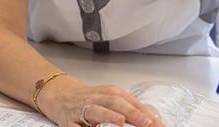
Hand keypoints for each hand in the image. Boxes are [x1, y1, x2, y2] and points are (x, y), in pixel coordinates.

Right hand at [38, 75, 163, 126]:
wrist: (60, 95)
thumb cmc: (90, 100)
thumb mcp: (112, 100)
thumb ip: (132, 109)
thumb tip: (155, 121)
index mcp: (110, 94)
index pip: (131, 102)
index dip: (145, 114)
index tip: (158, 124)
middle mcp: (96, 100)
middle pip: (115, 103)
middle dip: (132, 112)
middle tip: (147, 122)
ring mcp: (82, 110)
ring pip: (96, 111)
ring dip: (108, 115)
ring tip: (121, 121)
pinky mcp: (69, 122)